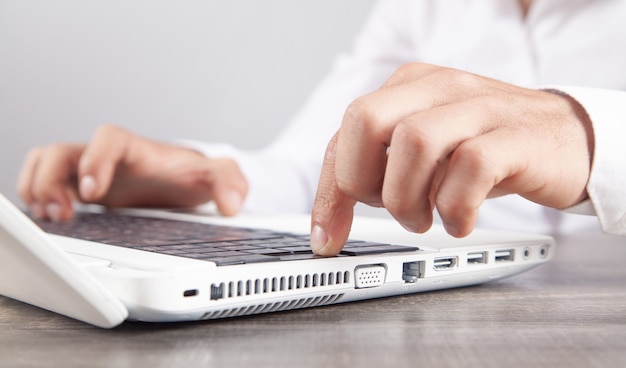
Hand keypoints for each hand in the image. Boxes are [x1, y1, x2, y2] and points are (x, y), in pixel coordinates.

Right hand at [17, 125, 247, 219]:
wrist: (181, 182)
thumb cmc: (191, 176)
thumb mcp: (216, 175)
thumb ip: (230, 182)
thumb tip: (232, 204)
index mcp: (137, 149)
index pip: (107, 139)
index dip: (95, 160)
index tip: (94, 192)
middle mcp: (108, 158)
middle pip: (60, 151)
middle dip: (50, 179)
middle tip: (60, 213)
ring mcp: (91, 172)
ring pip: (45, 164)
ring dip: (38, 187)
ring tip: (52, 217)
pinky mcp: (82, 189)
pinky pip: (47, 183)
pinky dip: (39, 197)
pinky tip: (53, 220)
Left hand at [310, 63, 593, 255]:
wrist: (566, 137)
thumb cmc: (487, 147)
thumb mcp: (425, 153)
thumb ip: (377, 172)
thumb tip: (328, 222)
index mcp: (408, 88)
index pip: (344, 133)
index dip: (329, 190)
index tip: (326, 236)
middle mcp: (437, 88)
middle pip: (366, 120)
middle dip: (362, 180)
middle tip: (388, 209)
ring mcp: (479, 107)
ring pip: (414, 142)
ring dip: (408, 199)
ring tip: (426, 217)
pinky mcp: (516, 135)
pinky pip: (470, 167)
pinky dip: (455, 207)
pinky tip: (460, 220)